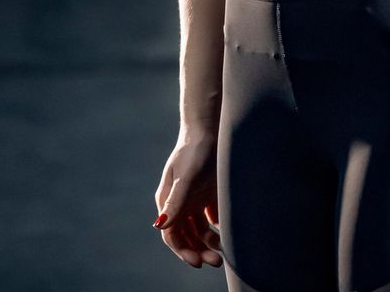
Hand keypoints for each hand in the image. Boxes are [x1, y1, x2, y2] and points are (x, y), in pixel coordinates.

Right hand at [152, 133, 221, 268]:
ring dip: (210, 243)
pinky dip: (220, 228)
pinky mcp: (211, 193)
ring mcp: (196, 199)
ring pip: (201, 230)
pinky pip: (214, 217)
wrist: (211, 127)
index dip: (183, 251)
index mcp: (168, 202)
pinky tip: (230, 233)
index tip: (198, 262)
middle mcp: (181, 203)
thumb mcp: (184, 178)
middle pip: (187, 236)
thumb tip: (160, 225)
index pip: (172, 235)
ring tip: (223, 252)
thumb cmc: (194, 151)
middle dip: (199, 251)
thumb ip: (175, 202)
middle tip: (215, 262)